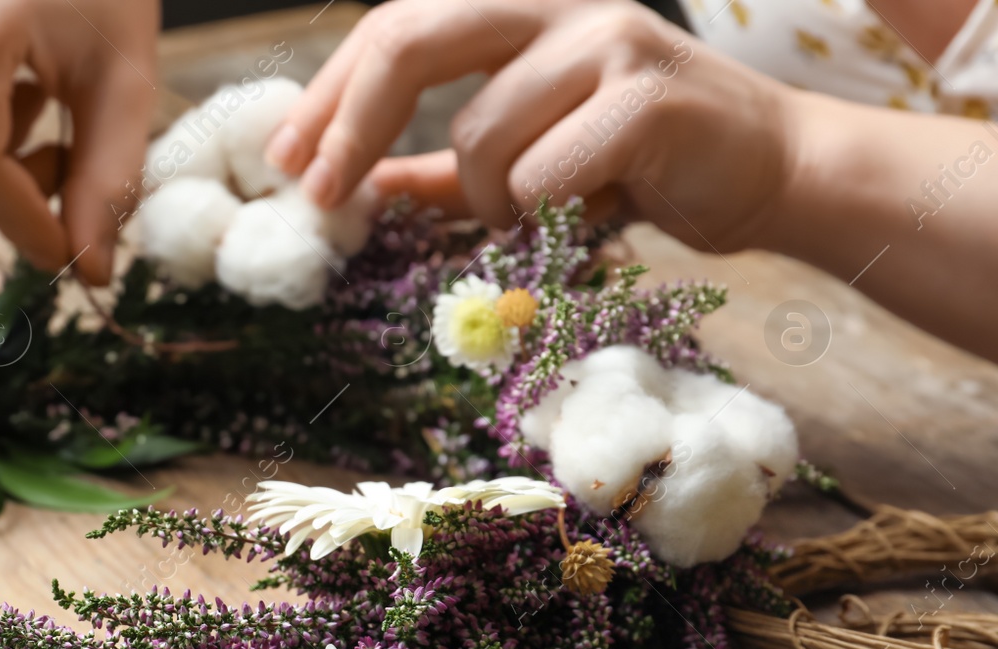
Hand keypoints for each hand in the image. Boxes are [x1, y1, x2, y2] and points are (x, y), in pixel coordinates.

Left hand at [265, 0, 796, 252]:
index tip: (286, 161)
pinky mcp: (647, 97)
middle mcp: (560, 7)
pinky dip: (544, 215)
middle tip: (321, 195)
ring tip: (541, 213)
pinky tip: (590, 211)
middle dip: (349, 125)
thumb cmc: (644, 166)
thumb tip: (362, 189)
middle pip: (412, 38)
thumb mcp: (527, 163)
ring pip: (478, 137)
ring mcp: (607, 41)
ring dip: (488, 202)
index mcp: (522, 13)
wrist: (774, 170)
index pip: (396, 28)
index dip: (330, 96)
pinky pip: (541, 175)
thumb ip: (445, 172)